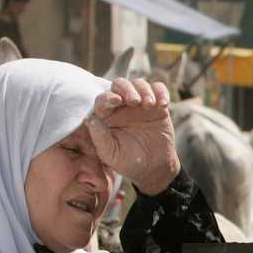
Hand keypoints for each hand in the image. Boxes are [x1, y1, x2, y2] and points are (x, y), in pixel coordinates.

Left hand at [87, 77, 179, 193]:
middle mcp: (122, 107)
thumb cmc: (128, 161)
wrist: (153, 168)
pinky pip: (159, 89)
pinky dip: (162, 92)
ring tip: (150, 104)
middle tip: (135, 101)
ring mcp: (140, 105)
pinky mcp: (158, 106)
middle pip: (120, 84)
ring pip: (140, 84)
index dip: (107, 97)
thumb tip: (89, 118)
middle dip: (127, 88)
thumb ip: (99, 136)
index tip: (116, 101)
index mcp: (107, 116)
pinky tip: (162, 104)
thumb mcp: (110, 153)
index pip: (103, 99)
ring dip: (145, 90)